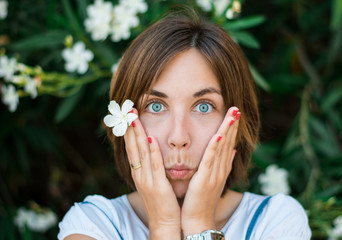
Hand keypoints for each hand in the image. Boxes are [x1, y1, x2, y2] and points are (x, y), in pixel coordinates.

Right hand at [124, 109, 180, 239]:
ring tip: (134, 117)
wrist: (164, 223)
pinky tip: (150, 138)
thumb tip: (153, 149)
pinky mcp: (157, 185)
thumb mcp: (153, 181)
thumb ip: (152, 165)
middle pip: (132, 146)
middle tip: (127, 109)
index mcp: (139, 172)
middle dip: (129, 127)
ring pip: (140, 152)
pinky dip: (151, 151)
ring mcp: (147, 179)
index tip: (129, 114)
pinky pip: (154, 165)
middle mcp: (139, 173)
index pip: (132, 147)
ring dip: (137, 134)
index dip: (129, 130)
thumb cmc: (161, 201)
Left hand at [181, 107, 239, 234]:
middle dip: (233, 125)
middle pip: (229, 142)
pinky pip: (211, 158)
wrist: (197, 219)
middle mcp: (221, 169)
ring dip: (228, 130)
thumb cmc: (202, 199)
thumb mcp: (214, 179)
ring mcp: (214, 173)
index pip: (229, 144)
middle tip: (237, 108)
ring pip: (222, 147)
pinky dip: (216, 145)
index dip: (233, 129)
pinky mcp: (205, 178)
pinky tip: (220, 134)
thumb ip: (223, 164)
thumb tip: (232, 150)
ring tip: (233, 115)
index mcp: (222, 168)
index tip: (235, 115)